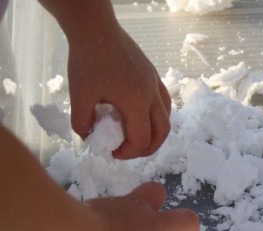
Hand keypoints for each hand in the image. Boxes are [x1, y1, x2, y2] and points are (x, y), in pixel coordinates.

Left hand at [67, 25, 171, 159]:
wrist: (97, 30)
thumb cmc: (88, 62)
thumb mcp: (79, 96)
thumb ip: (83, 123)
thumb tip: (90, 138)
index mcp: (136, 103)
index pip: (142, 139)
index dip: (129, 152)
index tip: (112, 153)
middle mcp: (152, 96)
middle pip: (162, 132)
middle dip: (148, 148)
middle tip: (129, 152)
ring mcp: (155, 85)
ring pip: (167, 118)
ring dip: (156, 134)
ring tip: (138, 137)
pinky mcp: (153, 76)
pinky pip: (164, 103)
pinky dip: (157, 117)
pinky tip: (142, 116)